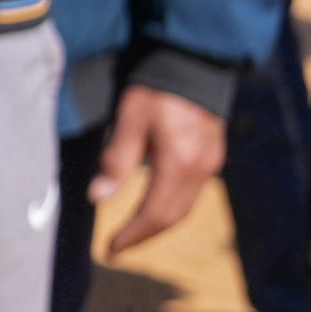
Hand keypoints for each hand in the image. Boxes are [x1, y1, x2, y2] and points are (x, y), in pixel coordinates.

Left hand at [91, 83, 227, 254]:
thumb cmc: (157, 88)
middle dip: (145, 235)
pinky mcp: (213, 155)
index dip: (133, 235)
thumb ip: (116, 161)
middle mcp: (200, 170)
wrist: (195, 62)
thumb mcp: (130, 120)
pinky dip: (172, 205)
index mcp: (179, 164)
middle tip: (119, 246)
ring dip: (159, 223)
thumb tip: (97, 197)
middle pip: (173, 217)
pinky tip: (153, 203)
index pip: (155, 214)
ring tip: (133, 231)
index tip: (111, 249)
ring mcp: (211, 163)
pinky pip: (193, 192)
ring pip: (186, 207)